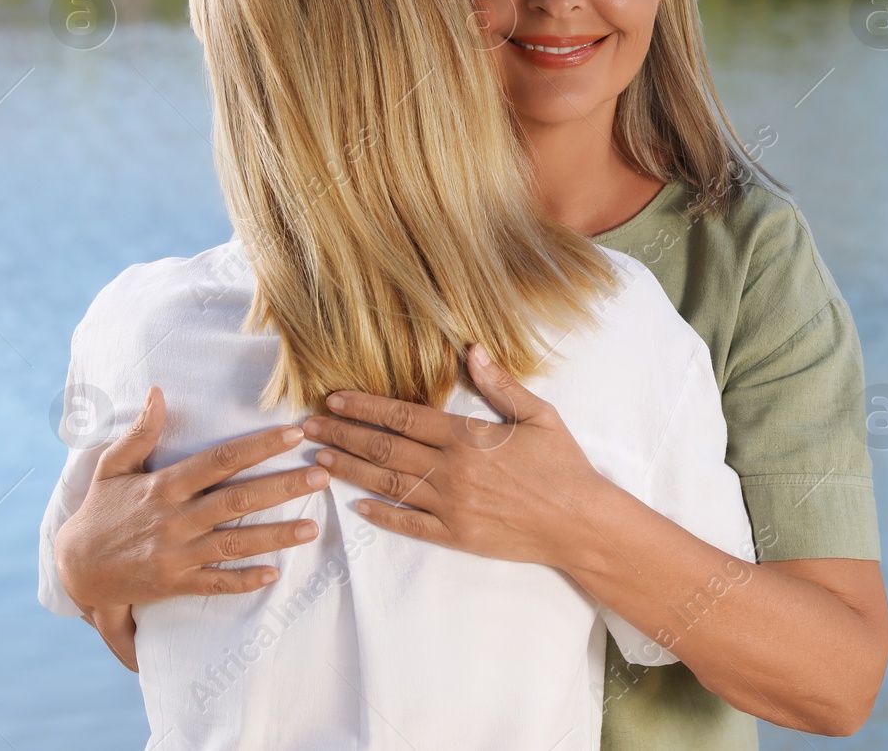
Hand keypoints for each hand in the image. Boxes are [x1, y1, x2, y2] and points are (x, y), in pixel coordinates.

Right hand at [54, 385, 330, 614]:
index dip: (258, 446)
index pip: (219, 461)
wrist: (75, 569)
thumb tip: (157, 391)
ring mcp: (176, 554)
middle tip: (322, 475)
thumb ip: (140, 431)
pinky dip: (243, 581)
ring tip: (313, 527)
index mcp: (164, 486)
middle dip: (282, 488)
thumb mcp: (113, 467)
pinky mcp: (175, 583)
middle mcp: (174, 519)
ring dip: (275, 536)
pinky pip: (214, 583)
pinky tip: (274, 574)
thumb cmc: (102, 511)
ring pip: (234, 543)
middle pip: (236, 501)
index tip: (294, 433)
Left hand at [304, 345, 613, 567]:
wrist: (580, 522)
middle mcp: (451, 471)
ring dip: (350, 469)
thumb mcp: (539, 415)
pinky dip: (381, 515)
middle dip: (342, 434)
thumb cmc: (564, 465)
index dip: (364, 406)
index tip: (334, 398)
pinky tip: (357, 506)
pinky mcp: (456, 536)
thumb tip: (472, 350)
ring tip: (320, 458)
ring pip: (387, 485)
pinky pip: (409, 524)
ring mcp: (450, 506)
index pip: (403, 416)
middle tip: (307, 425)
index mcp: (467, 437)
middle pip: (384, 449)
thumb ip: (501, 385)